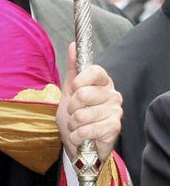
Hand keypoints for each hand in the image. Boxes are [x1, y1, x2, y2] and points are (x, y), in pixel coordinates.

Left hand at [57, 42, 122, 161]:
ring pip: (82, 114)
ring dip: (73, 123)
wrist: (78, 141)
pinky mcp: (115, 128)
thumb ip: (72, 67)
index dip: (80, 80)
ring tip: (77, 125)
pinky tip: (81, 136)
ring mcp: (115, 111)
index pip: (95, 70)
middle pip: (84, 93)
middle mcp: (112, 94)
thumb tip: (73, 45)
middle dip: (71, 107)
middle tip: (74, 112)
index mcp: (102, 81)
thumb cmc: (75, 113)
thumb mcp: (69, 89)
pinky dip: (77, 135)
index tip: (74, 88)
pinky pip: (88, 129)